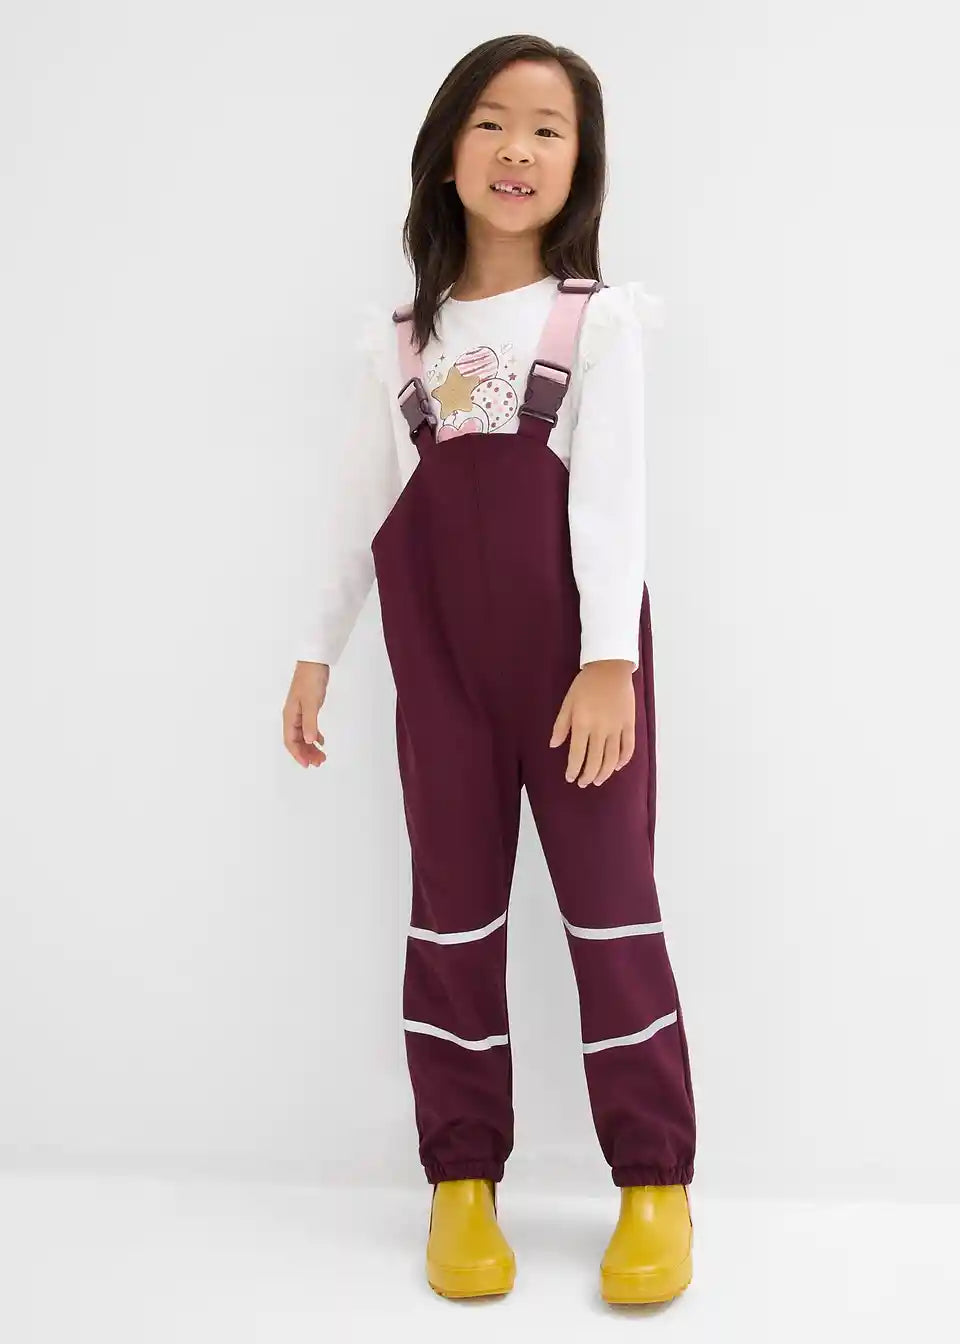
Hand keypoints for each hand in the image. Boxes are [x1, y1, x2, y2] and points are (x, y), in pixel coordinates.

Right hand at [283, 661, 329, 767]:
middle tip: (319, 762)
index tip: (308, 764)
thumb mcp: (311, 703)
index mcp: (289, 716)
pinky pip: (308, 727)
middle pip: (296, 741)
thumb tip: (310, 741)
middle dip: (306, 753)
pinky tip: (321, 741)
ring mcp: (299, 712)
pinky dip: (314, 735)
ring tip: (322, 755)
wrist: (314, 662)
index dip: (298, 754)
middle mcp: (292, 716)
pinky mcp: (307, 708)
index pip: (290, 741)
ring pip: (303, 735)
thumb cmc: (310, 679)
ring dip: (311, 746)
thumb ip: (310, 723)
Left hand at [549, 660, 635, 786]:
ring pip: (612, 758)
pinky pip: (628, 747)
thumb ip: (561, 725)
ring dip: (605, 773)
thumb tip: (553, 745)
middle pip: (595, 761)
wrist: (610, 668)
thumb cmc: (585, 684)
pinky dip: (623, 760)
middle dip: (588, 775)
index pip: (577, 755)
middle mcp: (600, 730)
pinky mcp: (629, 724)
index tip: (570, 778)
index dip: (573, 770)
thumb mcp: (568, 702)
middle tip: (583, 783)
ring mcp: (617, 728)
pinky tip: (617, 767)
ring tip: (598, 780)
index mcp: (582, 724)